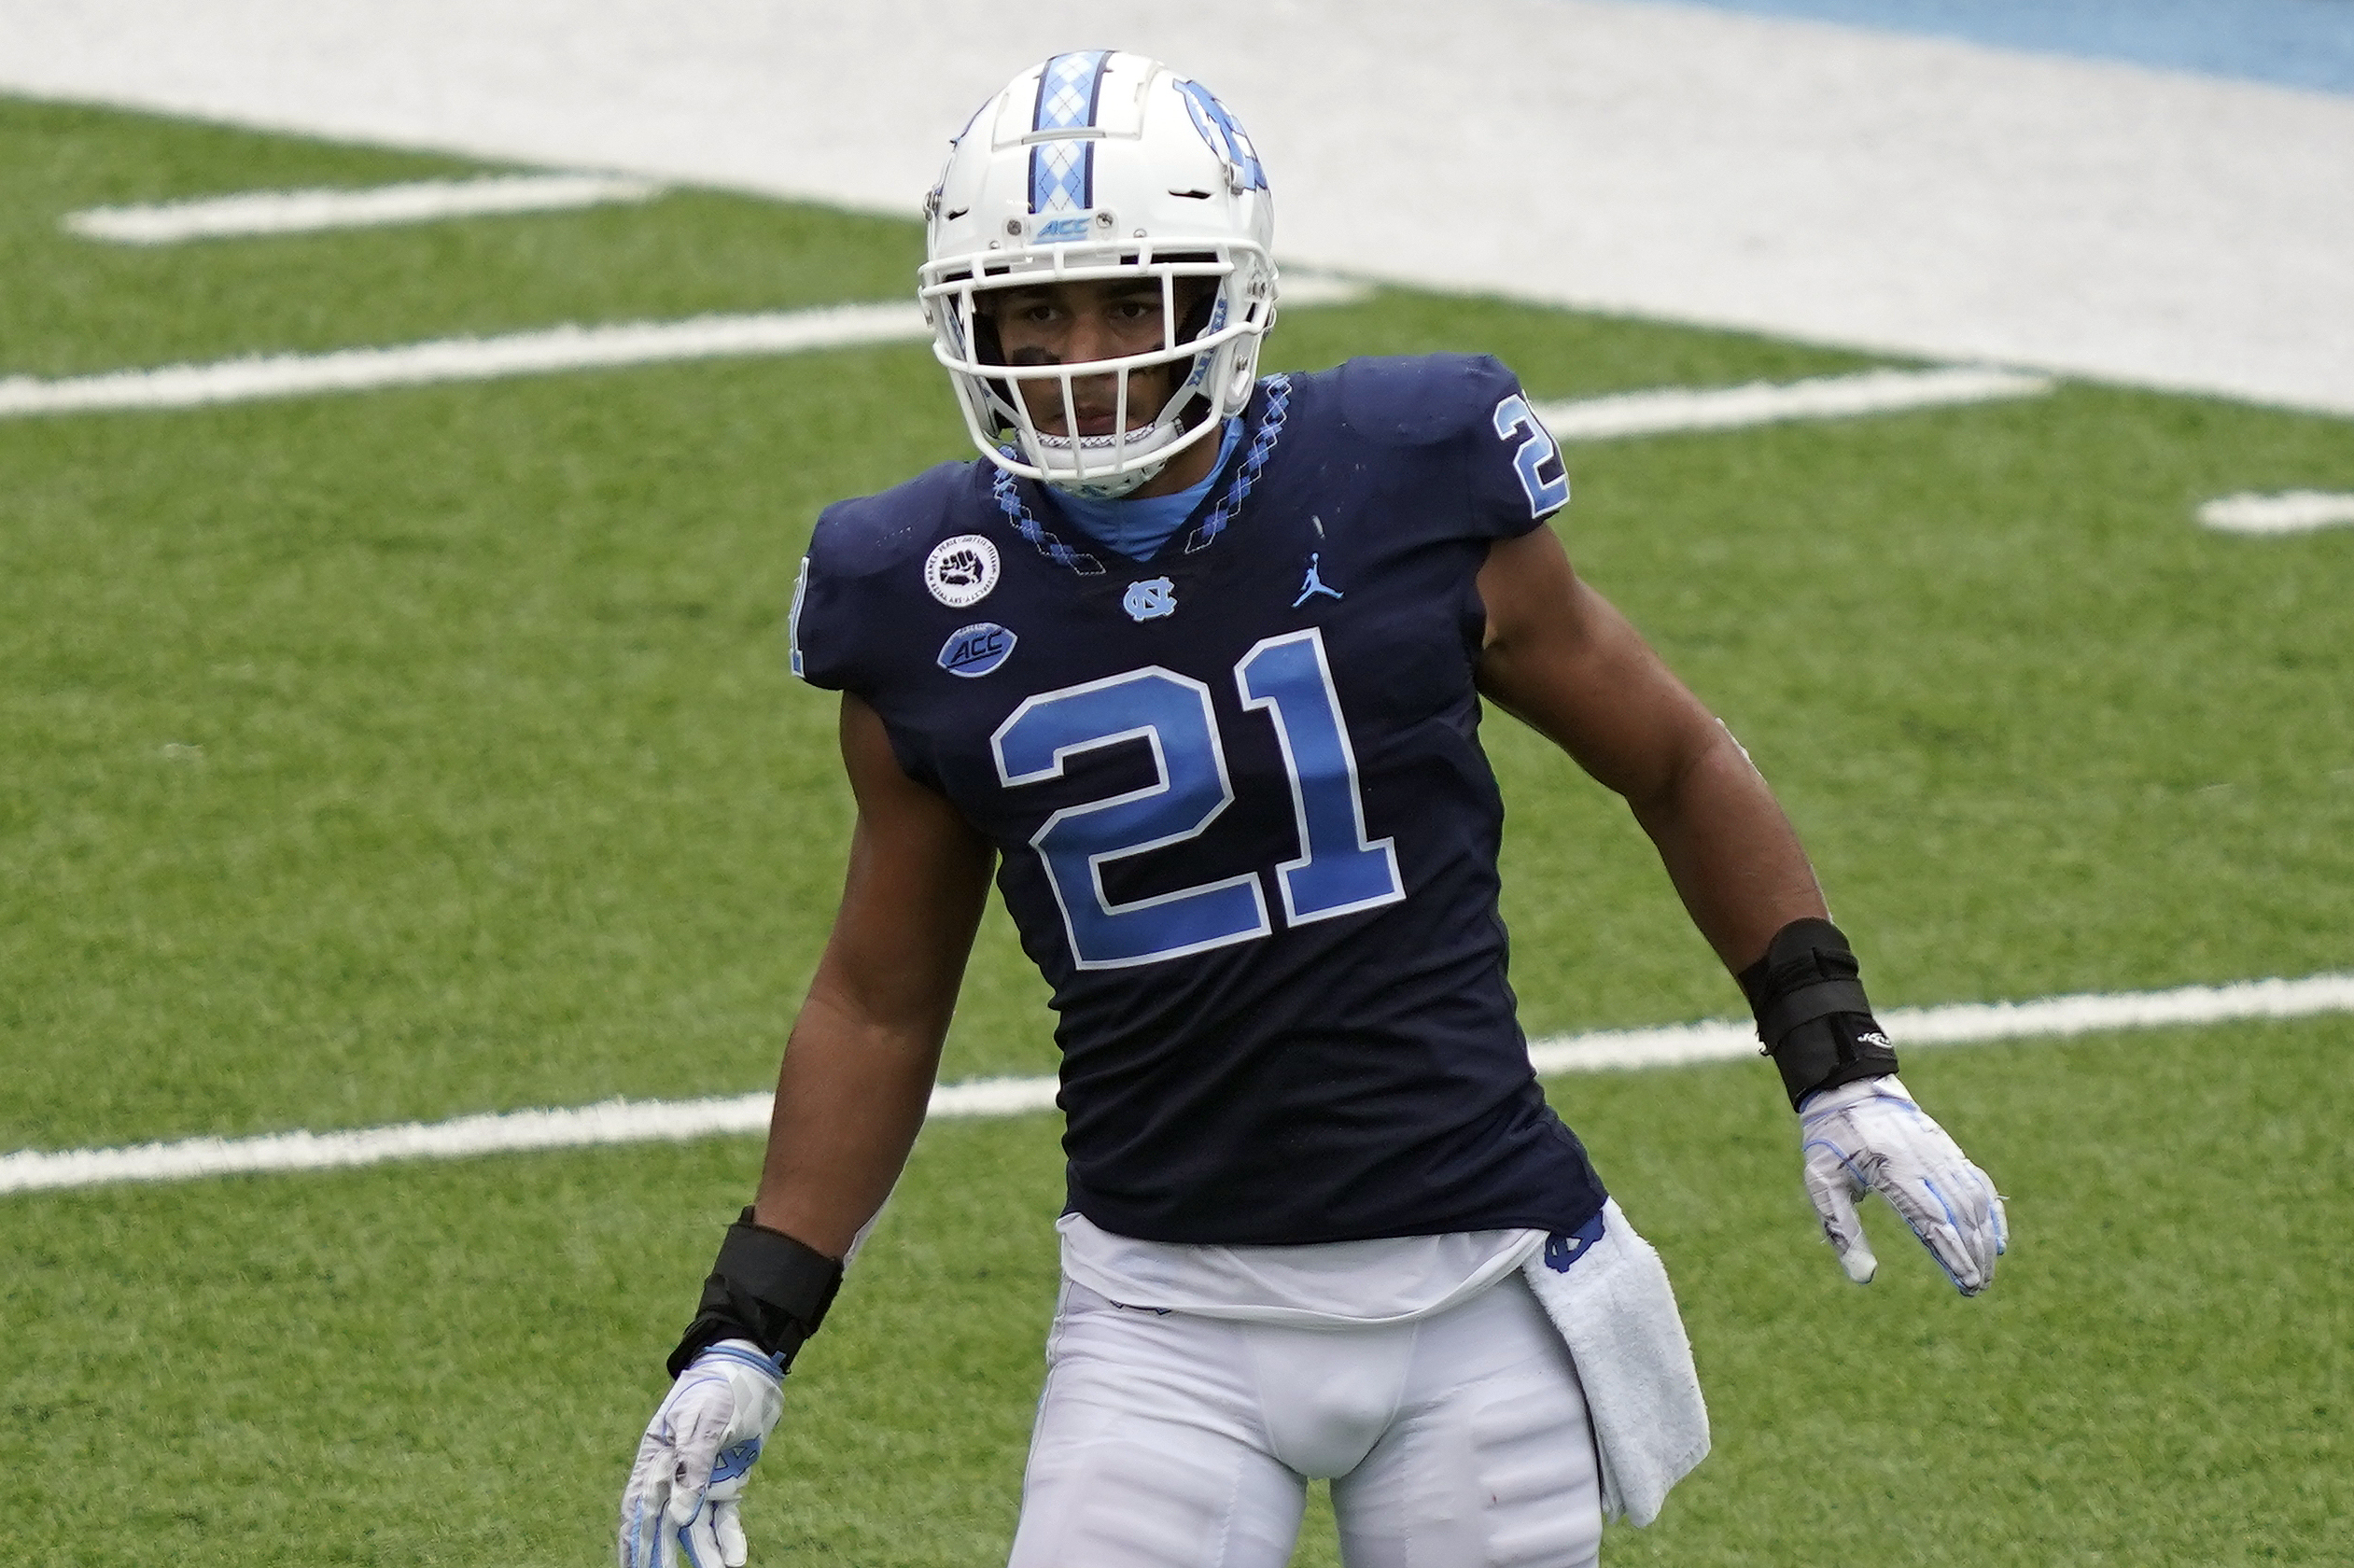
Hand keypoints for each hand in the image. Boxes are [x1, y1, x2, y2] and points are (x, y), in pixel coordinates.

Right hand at [619, 1340, 785, 1567]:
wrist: (748, 1369)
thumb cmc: (716, 1388)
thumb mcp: (702, 1421)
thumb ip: (691, 1466)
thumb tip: (678, 1517)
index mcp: (657, 1457)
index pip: (639, 1506)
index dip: (633, 1538)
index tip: (632, 1566)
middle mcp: (675, 1475)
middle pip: (664, 1524)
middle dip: (662, 1555)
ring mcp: (701, 1481)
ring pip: (697, 1527)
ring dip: (704, 1553)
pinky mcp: (727, 1481)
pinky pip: (724, 1517)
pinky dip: (728, 1538)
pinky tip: (734, 1559)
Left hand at [1797, 1075, 2006, 1293]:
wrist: (1850, 1089)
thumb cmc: (1832, 1141)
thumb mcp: (1821, 1183)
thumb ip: (1842, 1229)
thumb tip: (1863, 1278)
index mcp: (1893, 1170)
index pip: (1933, 1220)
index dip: (1954, 1254)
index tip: (1966, 1283)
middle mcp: (1925, 1161)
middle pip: (1961, 1215)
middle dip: (1973, 1254)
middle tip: (1976, 1289)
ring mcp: (1941, 1153)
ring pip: (1975, 1201)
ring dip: (1984, 1240)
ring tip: (1986, 1275)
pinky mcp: (1948, 1150)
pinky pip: (1979, 1183)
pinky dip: (1992, 1213)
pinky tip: (1998, 1241)